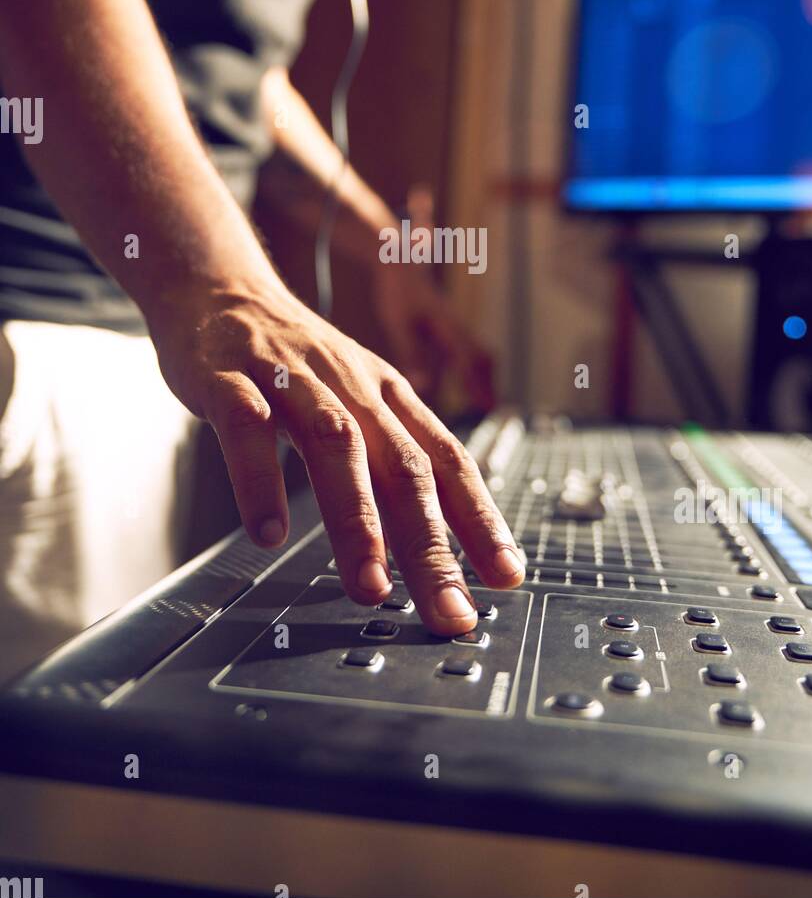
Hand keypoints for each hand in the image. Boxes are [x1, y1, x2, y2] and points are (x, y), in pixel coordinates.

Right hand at [147, 274, 522, 634]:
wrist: (221, 287)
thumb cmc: (293, 359)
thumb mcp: (354, 398)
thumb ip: (386, 462)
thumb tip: (428, 543)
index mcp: (388, 396)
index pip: (447, 460)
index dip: (480, 519)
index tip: (505, 577)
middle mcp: (350, 386)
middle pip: (403, 466)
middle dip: (432, 544)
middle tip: (448, 610)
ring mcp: (291, 379)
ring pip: (336, 447)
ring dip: (358, 521)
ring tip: (371, 586)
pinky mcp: (230, 379)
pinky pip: (248, 430)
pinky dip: (261, 482)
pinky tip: (268, 534)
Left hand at [371, 259, 495, 412]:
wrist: (401, 264)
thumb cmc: (399, 293)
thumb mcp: (399, 325)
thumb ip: (412, 353)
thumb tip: (422, 385)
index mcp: (448, 327)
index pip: (469, 361)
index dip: (478, 385)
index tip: (486, 406)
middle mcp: (458, 326)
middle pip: (482, 357)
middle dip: (489, 382)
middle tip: (492, 408)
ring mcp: (457, 325)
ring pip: (480, 352)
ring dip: (486, 375)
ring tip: (487, 401)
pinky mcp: (451, 325)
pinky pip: (471, 348)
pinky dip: (476, 366)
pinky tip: (470, 380)